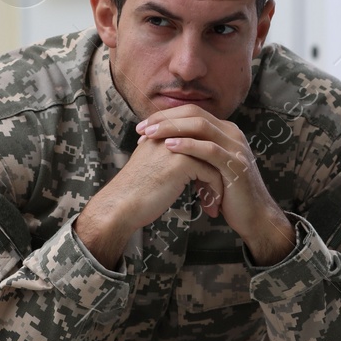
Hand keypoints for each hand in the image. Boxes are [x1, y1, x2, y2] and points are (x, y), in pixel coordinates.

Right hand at [75, 132, 225, 267]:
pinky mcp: (182, 162)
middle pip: (207, 145)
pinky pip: (211, 173)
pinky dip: (215, 191)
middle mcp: (170, 134)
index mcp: (161, 132)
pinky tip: (212, 207)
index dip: (207, 159)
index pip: (196, 138)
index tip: (212, 180)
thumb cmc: (134, 192)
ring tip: (217, 202)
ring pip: (213, 160)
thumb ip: (165, 155)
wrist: (120, 205)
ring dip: (218, 182)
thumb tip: (185, 162)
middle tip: (220, 190)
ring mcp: (177, 146)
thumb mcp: (150, 164)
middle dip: (218, 168)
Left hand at [134, 105, 296, 265]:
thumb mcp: (209, 168)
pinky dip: (187, 146)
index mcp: (225, 131)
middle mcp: (232, 134)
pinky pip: (209, 149)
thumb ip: (194, 154)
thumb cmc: (229, 194)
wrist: (255, 216)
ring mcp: (236, 148)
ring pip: (201, 126)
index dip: (166, 116)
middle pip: (195, 114)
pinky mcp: (235, 164)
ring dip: (172, 128)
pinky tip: (169, 147)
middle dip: (165, 119)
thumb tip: (167, 145)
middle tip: (142, 128)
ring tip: (150, 134)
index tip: (144, 126)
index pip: (192, 112)